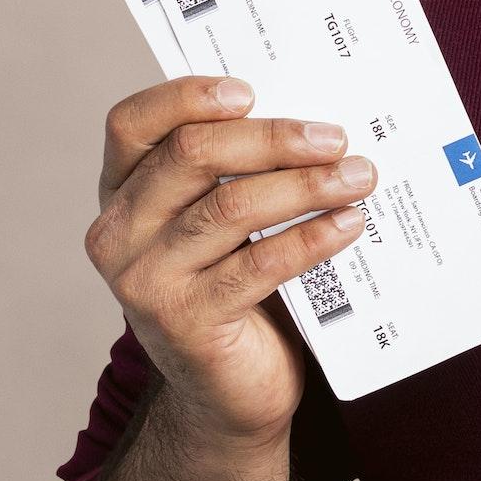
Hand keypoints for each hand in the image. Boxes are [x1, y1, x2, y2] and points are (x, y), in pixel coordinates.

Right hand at [84, 76, 378, 448]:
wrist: (228, 390)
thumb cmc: (234, 284)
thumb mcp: (222, 220)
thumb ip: (240, 170)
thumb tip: (318, 117)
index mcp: (122, 190)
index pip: (133, 124)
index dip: (186, 97)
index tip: (250, 91)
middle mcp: (119, 232)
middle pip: (192, 155)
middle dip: (273, 138)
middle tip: (336, 137)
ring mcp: (146, 280)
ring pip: (231, 207)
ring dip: (307, 186)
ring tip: (360, 176)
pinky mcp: (186, 321)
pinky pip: (258, 265)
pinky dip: (312, 238)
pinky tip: (351, 224)